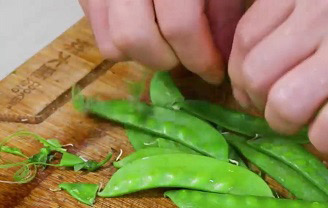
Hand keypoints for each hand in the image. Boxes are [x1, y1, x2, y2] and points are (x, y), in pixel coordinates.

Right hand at [79, 0, 244, 83]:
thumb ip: (224, 13)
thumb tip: (220, 57)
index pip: (179, 24)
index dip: (201, 58)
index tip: (215, 72)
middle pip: (135, 36)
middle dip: (168, 59)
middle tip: (188, 58)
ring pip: (113, 42)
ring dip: (145, 56)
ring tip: (168, 45)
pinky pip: (100, 35)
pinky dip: (124, 46)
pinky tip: (148, 32)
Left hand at [228, 0, 327, 152]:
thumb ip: (298, 15)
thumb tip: (263, 66)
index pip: (244, 40)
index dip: (241, 75)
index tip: (258, 90)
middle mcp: (322, 14)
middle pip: (254, 75)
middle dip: (257, 104)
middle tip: (278, 112)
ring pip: (284, 102)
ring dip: (285, 125)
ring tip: (304, 124)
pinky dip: (325, 142)